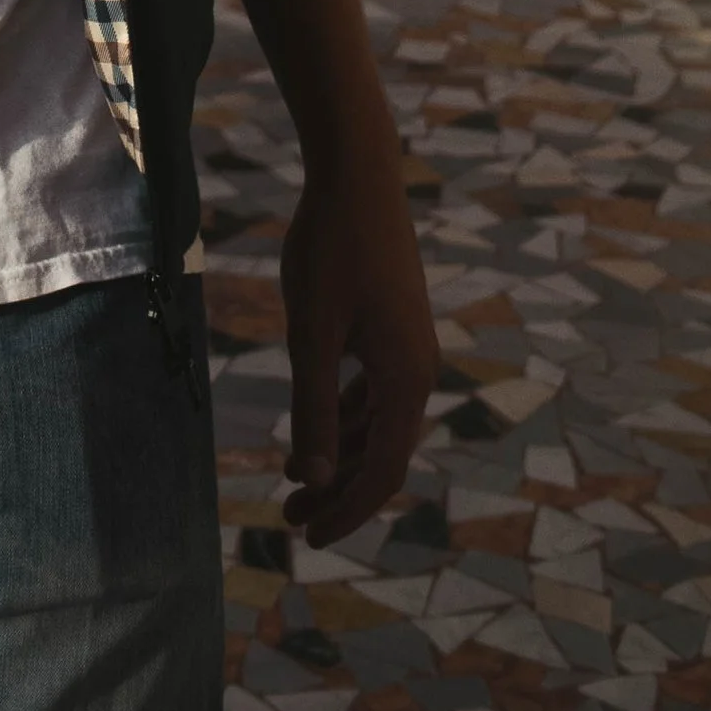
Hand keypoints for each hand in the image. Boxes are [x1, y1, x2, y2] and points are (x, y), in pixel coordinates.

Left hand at [279, 140, 437, 543]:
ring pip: (378, 423)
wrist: (357, 174)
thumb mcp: (312, 331)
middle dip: (339, 490)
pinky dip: (346, 416)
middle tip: (291, 515)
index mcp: (406, 379)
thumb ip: (313, 406)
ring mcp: (410, 348)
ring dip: (340, 454)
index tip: (308, 536)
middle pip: (382, 453)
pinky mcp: (395, 327)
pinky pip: (375, 391)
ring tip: (294, 479)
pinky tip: (316, 427)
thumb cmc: (330, 247)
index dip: (347, 510)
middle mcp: (419, 371)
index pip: (381, 471)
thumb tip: (315, 479)